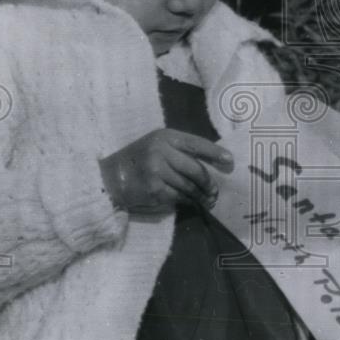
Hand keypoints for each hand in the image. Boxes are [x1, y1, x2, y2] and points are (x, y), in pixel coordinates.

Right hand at [99, 129, 233, 213]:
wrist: (109, 176)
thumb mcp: (157, 145)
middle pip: (196, 169)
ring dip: (200, 195)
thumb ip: (180, 150)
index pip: (197, 144)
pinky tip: (191, 203)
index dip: (215, 153)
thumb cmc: (139, 159)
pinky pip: (178, 197)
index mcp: (165, 136)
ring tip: (208, 199)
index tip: (230, 160)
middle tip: (216, 191)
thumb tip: (210, 163)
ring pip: (188, 186)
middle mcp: (161, 151)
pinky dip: (187, 201)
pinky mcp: (153, 190)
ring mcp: (156, 171)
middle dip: (209, 182)